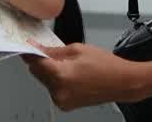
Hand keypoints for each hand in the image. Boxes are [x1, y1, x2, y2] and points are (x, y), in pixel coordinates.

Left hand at [24, 42, 144, 109]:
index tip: (28, 45)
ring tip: (68, 64)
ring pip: (44, 81)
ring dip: (49, 71)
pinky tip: (71, 74)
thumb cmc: (106, 66)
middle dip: (41, 61)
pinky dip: (57, 80)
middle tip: (52, 51)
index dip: (30, 52)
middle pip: (37, 73)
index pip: (34, 63)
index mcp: (61, 75)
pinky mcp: (66, 105)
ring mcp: (62, 100)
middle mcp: (59, 91)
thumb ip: (53, 50)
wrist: (123, 82)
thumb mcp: (77, 49)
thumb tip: (38, 48)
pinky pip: (53, 89)